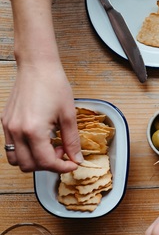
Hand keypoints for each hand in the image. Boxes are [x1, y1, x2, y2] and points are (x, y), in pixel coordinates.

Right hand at [2, 56, 80, 172]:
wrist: (37, 66)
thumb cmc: (54, 85)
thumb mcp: (69, 115)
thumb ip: (72, 140)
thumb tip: (76, 158)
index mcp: (33, 130)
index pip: (46, 162)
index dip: (62, 167)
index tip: (73, 164)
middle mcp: (16, 131)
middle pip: (28, 166)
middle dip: (48, 165)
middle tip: (63, 152)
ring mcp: (8, 127)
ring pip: (16, 159)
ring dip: (34, 160)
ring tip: (51, 146)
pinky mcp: (5, 122)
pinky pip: (11, 146)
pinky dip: (26, 150)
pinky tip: (41, 139)